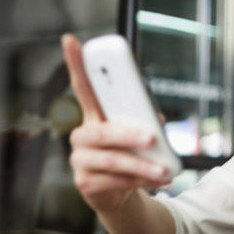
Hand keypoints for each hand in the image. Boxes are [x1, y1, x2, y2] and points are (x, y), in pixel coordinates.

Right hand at [61, 34, 170, 213]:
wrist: (120, 193)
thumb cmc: (130, 154)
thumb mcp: (138, 133)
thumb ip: (143, 121)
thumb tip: (156, 123)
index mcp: (94, 116)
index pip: (83, 86)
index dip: (75, 63)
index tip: (70, 39)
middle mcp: (82, 136)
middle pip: (101, 131)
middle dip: (128, 135)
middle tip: (151, 138)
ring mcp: (80, 160)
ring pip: (111, 160)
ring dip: (141, 166)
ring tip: (163, 169)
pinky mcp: (85, 183)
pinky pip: (114, 181)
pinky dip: (140, 181)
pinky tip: (157, 180)